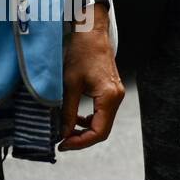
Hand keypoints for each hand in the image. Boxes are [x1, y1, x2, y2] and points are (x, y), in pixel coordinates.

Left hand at [59, 13, 123, 150]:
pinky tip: (76, 119)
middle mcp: (116, 97)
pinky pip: (103, 114)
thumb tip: (64, 133)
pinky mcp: (111, 92)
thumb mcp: (70, 85)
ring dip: (85, 131)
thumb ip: (68, 112)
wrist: (91, 35)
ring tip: (66, 131)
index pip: (99, 131)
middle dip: (82, 139)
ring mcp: (116, 94)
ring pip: (103, 123)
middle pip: (103, 130)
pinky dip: (89, 121)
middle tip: (62, 141)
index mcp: (109, 96)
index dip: (80, 142)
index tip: (62, 144)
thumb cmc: (81, 55)